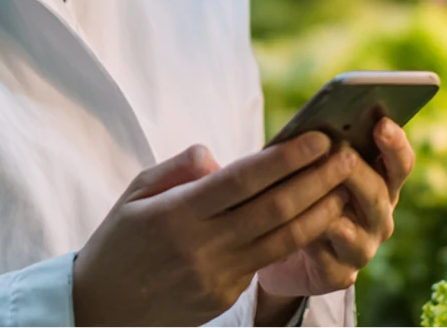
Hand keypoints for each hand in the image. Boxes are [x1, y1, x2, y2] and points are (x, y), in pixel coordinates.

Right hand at [72, 132, 357, 327]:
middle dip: (317, 179)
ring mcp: (217, 276)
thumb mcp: (134, 194)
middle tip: (347, 156)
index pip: (244, 179)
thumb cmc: (117, 244)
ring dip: (319, 211)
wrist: (99, 312)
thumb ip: (178, 169)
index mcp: (177, 213)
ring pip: (282, 240)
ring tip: (344, 188)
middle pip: (274, 208)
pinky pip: (265, 261)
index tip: (317, 137)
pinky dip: (295, 238)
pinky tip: (314, 218)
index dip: (286, 157)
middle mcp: (202, 246)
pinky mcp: (224, 297)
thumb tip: (218, 157)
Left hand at [257, 118, 415, 297]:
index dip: (394, 144)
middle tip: (343, 151)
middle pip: (379, 194)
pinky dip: (316, 246)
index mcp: (380, 184)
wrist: (274, 244)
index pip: (398, 164)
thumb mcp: (308, 166)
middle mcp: (378, 218)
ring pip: (357, 232)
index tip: (382, 123)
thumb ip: (319, 149)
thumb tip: (316, 124)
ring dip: (337, 209)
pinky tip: (303, 234)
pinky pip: (330, 261)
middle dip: (359, 172)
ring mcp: (361, 249)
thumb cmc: (296, 192)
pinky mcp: (338, 276)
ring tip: (325, 192)